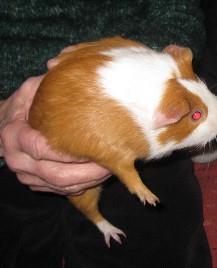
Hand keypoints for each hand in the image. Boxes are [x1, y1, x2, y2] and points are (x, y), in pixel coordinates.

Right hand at [0, 58, 110, 194]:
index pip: (40, 148)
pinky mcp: (38, 184)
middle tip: (113, 162)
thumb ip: (47, 85)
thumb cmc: (26, 104)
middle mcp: (18, 160)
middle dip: (88, 171)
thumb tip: (62, 67)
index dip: (68, 151)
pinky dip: (85, 185)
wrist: (9, 126)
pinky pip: (63, 191)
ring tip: (113, 168)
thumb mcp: (32, 89)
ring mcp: (27, 176)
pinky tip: (101, 174)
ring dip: (91, 181)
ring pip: (62, 187)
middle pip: (56, 175)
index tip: (95, 146)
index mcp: (14, 135)